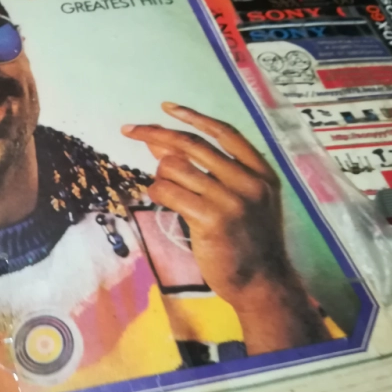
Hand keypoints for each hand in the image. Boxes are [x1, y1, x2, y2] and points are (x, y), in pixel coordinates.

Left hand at [122, 103, 329, 353]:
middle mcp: (249, 181)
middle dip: (154, 133)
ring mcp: (232, 200)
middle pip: (192, 144)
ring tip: (166, 190)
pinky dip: (157, 192)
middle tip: (129, 129)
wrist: (262, 283)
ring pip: (175, 167)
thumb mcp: (239, 200)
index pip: (223, 132)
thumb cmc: (246, 241)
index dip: (193, 116)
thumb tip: (163, 144)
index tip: (166, 108)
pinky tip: (160, 199)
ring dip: (159, 175)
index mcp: (261, 172)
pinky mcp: (212, 220)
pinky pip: (169, 192)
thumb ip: (209, 172)